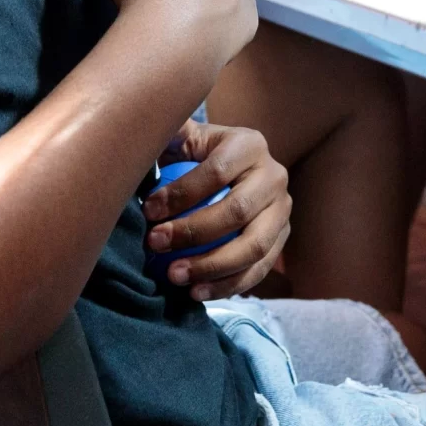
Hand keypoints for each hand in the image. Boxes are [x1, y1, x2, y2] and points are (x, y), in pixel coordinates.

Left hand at [145, 119, 289, 299]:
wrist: (232, 171)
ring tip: (174, 276)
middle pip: (237, 212)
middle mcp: (274, 175)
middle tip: (155, 245)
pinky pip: (259, 269)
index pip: (217, 172)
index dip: (181, 194)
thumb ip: (168, 132)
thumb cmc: (195, 155)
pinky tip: (196, 293)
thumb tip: (143, 132)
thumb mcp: (185, 136)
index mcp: (250, 144)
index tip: (148, 212)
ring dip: (211, 267)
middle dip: (193, 233)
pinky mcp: (282, 239)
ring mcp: (283, 210)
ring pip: (253, 246)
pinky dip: (227, 285)